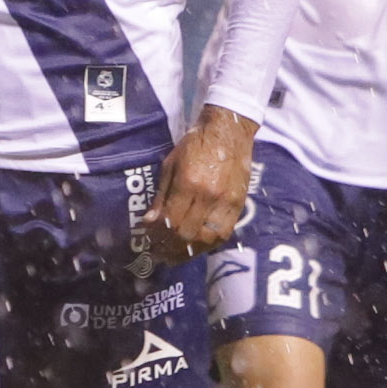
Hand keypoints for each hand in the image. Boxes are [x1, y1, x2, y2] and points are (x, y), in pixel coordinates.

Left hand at [143, 105, 258, 266]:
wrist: (229, 131)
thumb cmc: (195, 144)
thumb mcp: (170, 164)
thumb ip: (161, 195)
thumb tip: (149, 222)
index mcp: (189, 182)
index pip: (171, 221)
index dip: (157, 235)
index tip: (148, 240)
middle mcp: (209, 196)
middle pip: (187, 234)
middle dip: (169, 248)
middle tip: (158, 253)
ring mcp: (226, 203)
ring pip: (206, 239)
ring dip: (188, 252)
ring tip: (174, 256)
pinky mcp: (238, 206)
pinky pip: (222, 234)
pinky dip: (207, 245)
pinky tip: (195, 247)